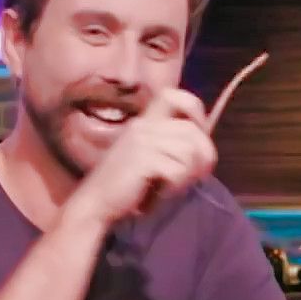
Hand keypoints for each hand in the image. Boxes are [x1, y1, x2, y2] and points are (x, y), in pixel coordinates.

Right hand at [64, 88, 218, 230]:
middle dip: (203, 156)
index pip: (174, 95)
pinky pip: (178, 169)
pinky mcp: (142, 159)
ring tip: (173, 185)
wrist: (96, 204)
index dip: (195, 110)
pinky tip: (162, 192)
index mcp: (144, 121)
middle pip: (192, 130)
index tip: (200, 135)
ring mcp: (142, 141)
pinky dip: (177, 185)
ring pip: (189, 150)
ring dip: (188, 174)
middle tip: (196, 175)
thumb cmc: (126, 186)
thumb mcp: (149, 157)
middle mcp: (143, 126)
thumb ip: (170, 146)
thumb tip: (204, 146)